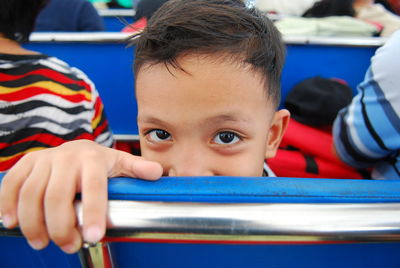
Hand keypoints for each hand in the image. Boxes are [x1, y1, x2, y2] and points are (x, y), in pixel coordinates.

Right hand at [0, 140, 161, 252]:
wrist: (75, 147)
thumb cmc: (98, 162)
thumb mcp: (120, 163)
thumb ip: (136, 169)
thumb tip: (158, 173)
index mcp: (93, 159)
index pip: (93, 188)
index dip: (93, 213)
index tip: (95, 237)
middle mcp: (66, 157)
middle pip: (57, 196)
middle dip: (62, 227)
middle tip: (69, 246)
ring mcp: (44, 160)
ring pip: (31, 194)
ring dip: (34, 223)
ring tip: (42, 242)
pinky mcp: (26, 164)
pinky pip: (11, 184)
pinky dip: (8, 205)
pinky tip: (12, 223)